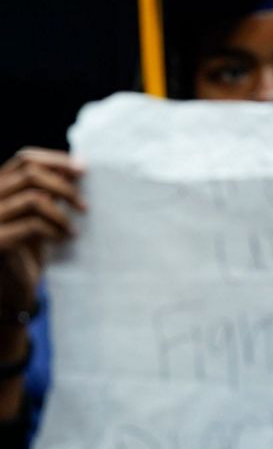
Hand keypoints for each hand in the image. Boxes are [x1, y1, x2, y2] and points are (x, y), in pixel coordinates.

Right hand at [0, 148, 84, 313]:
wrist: (12, 290)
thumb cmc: (27, 249)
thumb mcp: (39, 215)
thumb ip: (49, 192)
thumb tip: (74, 167)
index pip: (24, 158)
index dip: (55, 159)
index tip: (83, 169)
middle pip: (29, 173)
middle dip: (64, 186)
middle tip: (85, 206)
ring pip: (33, 198)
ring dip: (62, 213)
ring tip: (74, 229)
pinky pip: (32, 225)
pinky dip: (54, 229)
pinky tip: (64, 239)